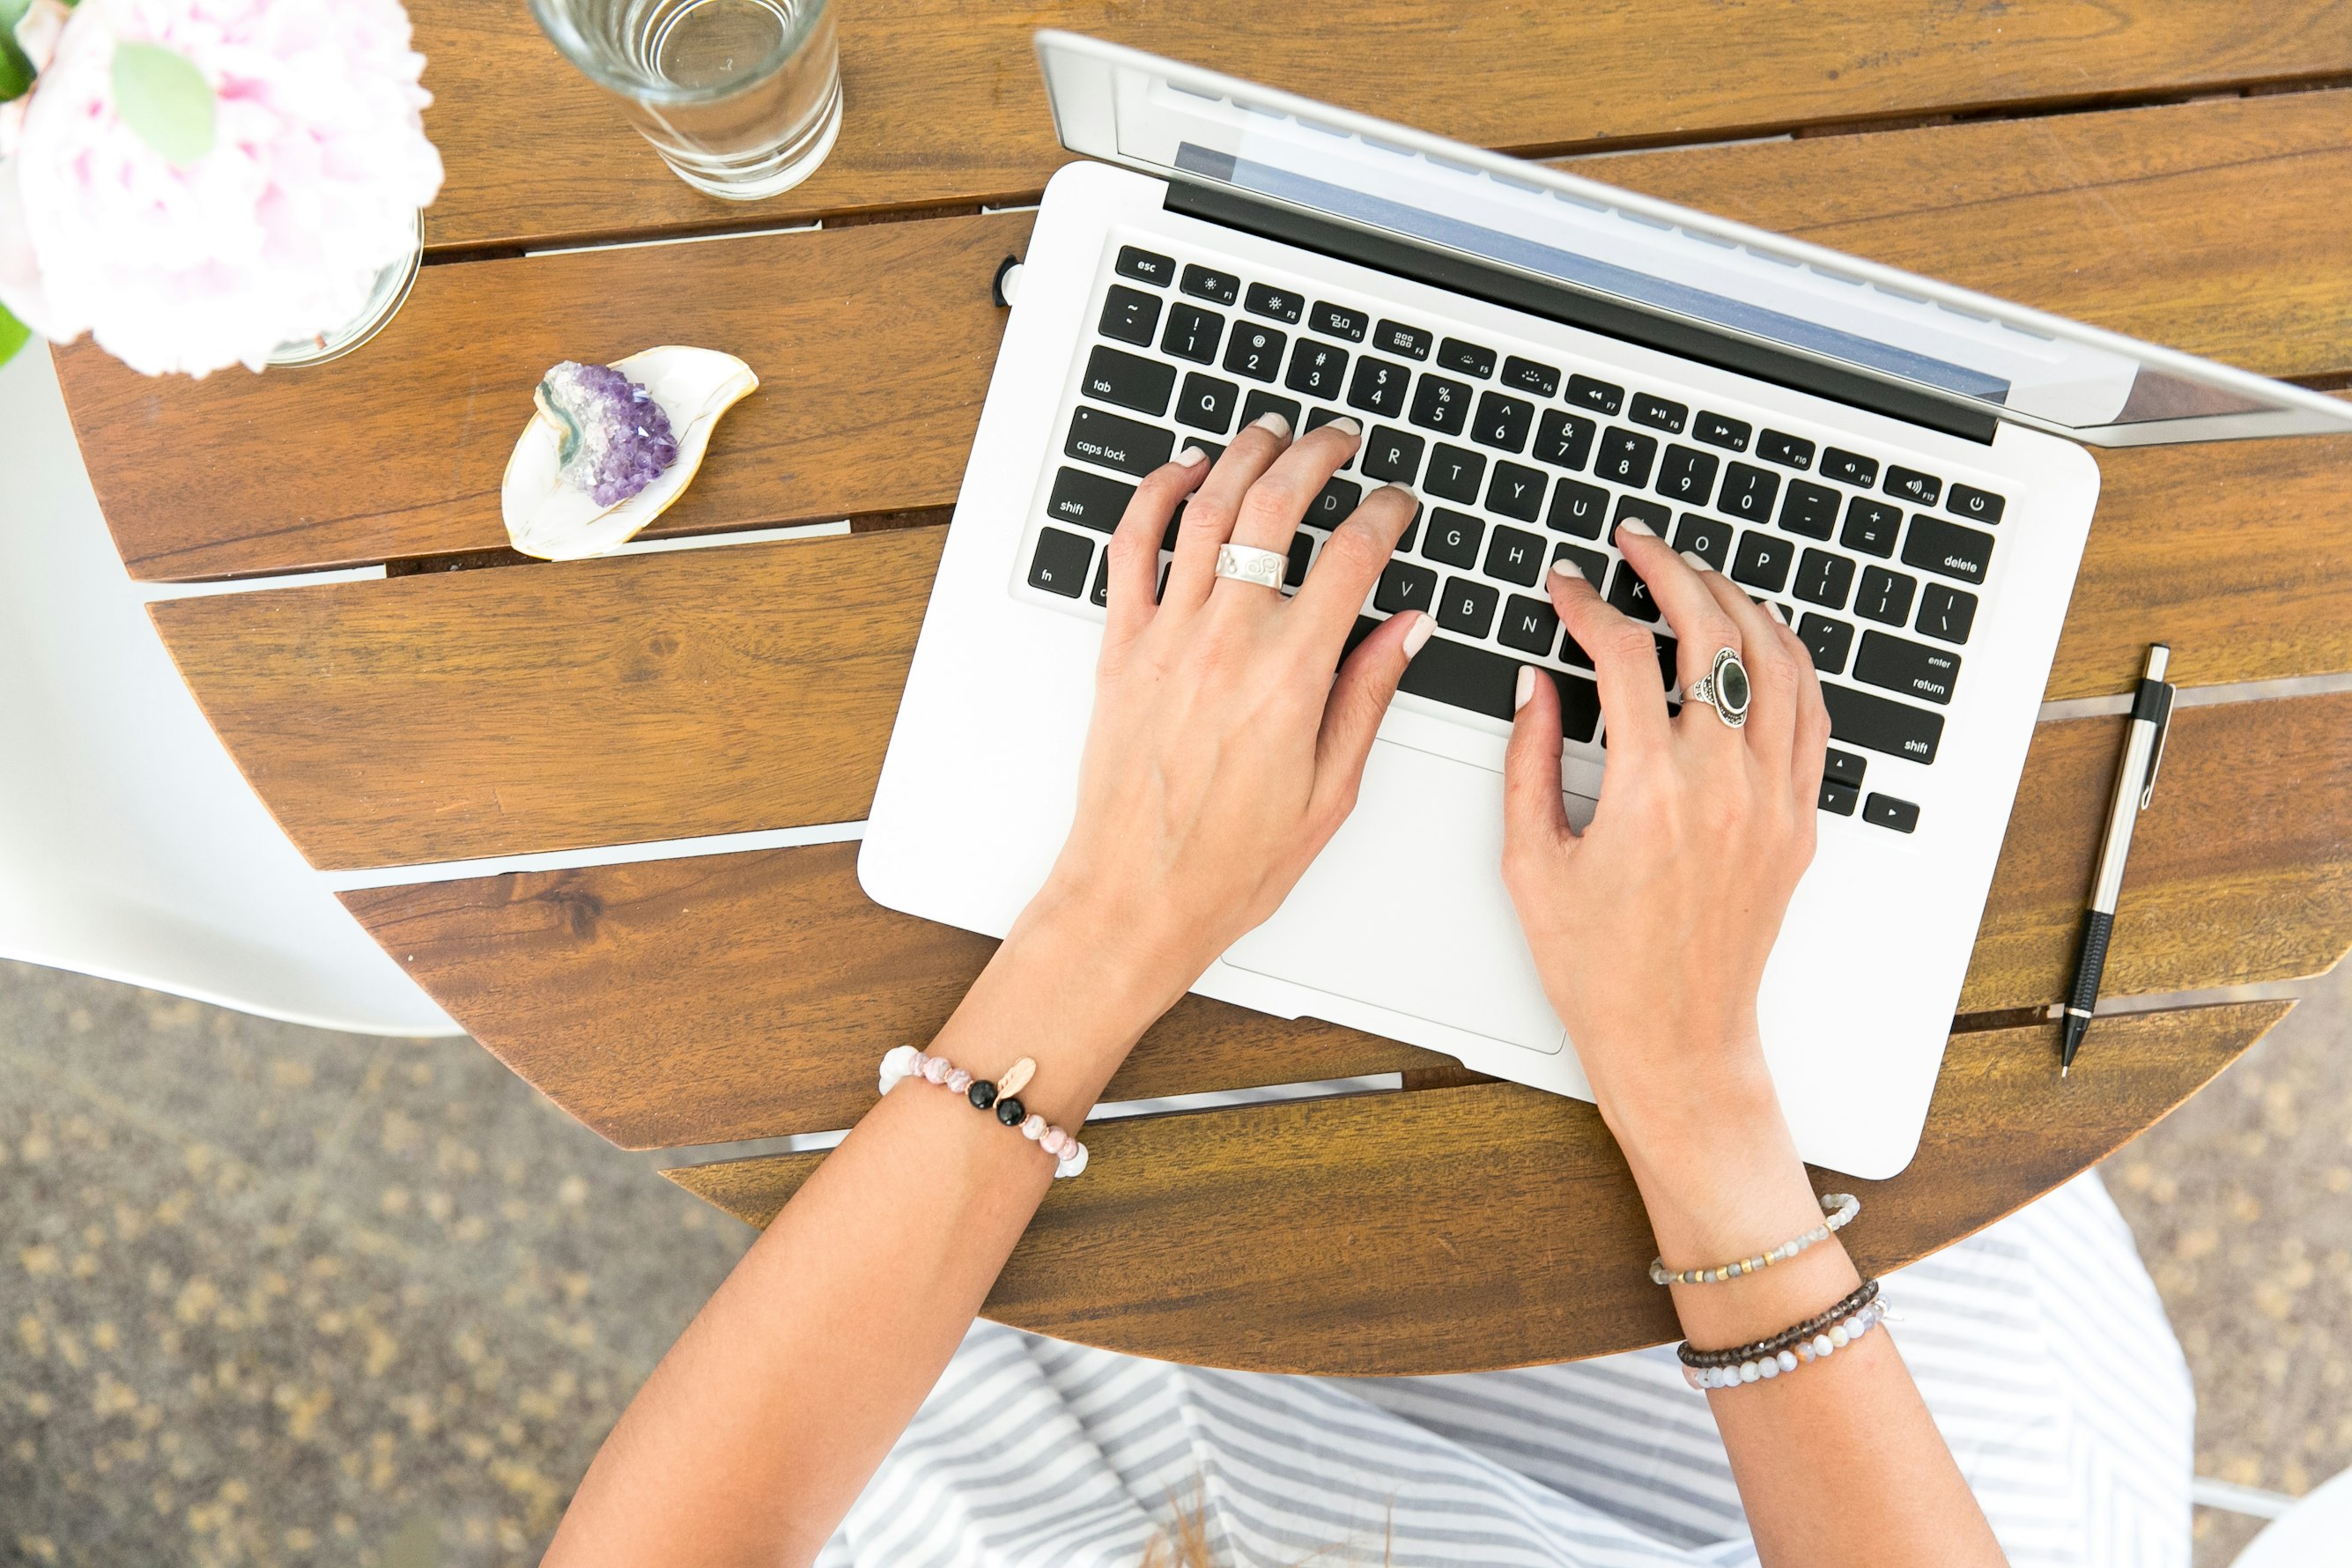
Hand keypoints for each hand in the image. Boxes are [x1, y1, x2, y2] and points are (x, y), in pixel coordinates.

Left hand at [1028, 414, 1428, 1008]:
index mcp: (1290, 678)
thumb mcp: (1330, 792)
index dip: (1386, 513)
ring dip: (1242, 457)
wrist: (1134, 897)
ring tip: (1271, 434)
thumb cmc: (1227, 865)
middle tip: (1339, 440)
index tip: (1398, 503)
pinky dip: (1155, 496)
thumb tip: (1406, 629)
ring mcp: (1167, 639)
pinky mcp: (1121, 648)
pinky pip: (1130, 548)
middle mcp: (1226, 644)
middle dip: (1316, 457)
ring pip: (1205, 510)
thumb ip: (1367, 697)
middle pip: (1275, 509)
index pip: (1353, 558)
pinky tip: (1183, 474)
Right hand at [1501, 521, 1828, 1157]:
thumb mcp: (1531, 861)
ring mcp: (1773, 801)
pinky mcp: (1798, 821)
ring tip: (1696, 574)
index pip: (1626, 655)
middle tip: (1637, 543)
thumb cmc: (1600, 969)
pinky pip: (1809, 715)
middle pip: (1711, 635)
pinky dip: (1788, 659)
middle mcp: (1724, 787)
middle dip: (1670, 570)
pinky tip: (1758, 635)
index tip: (1565, 585)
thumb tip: (1536, 682)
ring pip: (1775, 662)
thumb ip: (1528, 759)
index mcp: (1650, 792)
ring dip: (1735, 601)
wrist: (1675, 1040)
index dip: (1589, 604)